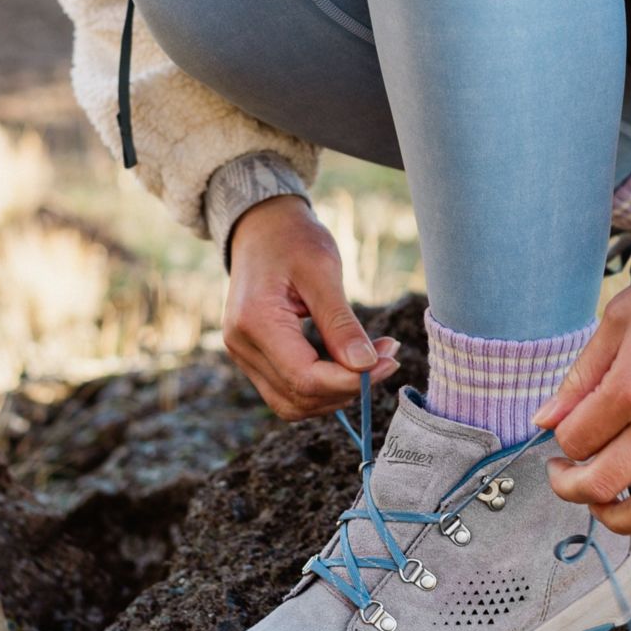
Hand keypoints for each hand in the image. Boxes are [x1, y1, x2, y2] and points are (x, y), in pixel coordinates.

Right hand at [222, 194, 399, 419]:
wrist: (261, 227)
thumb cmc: (293, 239)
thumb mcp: (323, 271)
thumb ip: (341, 323)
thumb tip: (366, 366)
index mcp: (255, 322)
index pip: (304, 377)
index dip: (349, 381)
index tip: (388, 361)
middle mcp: (241, 346)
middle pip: (298, 397)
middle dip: (347, 388)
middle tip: (388, 358)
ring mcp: (243, 354)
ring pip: (292, 404)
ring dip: (336, 393)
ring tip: (372, 361)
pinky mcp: (253, 357)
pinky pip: (287, 390)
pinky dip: (321, 387)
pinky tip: (348, 364)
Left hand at [537, 244, 630, 533]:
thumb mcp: (618, 320)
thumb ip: (580, 377)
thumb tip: (545, 421)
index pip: (576, 440)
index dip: (559, 441)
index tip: (561, 433)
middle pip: (606, 483)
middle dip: (572, 489)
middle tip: (564, 478)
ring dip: (621, 517)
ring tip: (606, 503)